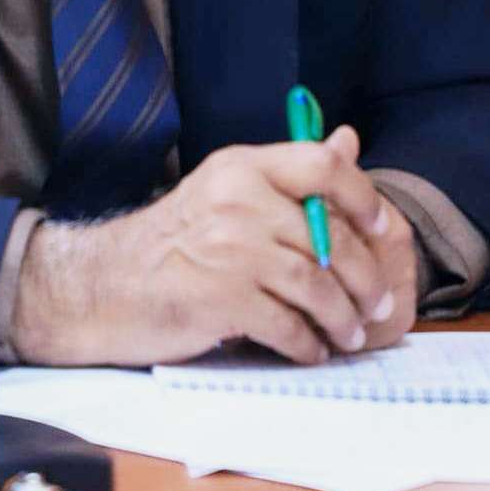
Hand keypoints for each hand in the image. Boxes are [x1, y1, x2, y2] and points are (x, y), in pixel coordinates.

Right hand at [10, 125, 417, 365]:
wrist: (108, 284)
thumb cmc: (174, 240)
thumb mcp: (227, 189)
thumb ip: (290, 172)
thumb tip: (347, 139)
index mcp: (242, 166)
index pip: (322, 165)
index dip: (363, 197)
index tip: (381, 228)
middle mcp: (239, 200)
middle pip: (330, 237)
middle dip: (365, 280)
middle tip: (376, 307)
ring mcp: (231, 250)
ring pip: (318, 287)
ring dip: (343, 320)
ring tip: (347, 335)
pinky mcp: (222, 300)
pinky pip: (289, 326)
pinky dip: (309, 346)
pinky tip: (310, 351)